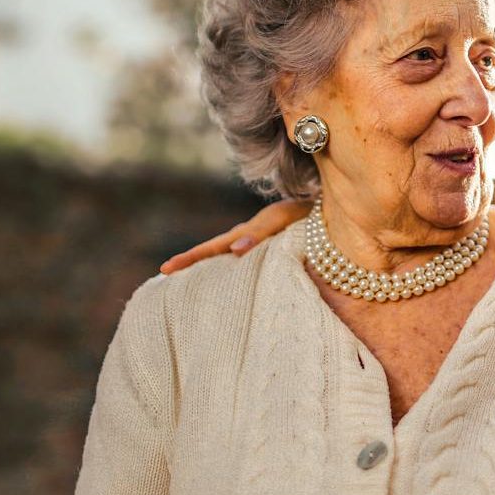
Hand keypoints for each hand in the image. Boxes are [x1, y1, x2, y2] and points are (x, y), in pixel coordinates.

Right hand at [158, 199, 310, 273]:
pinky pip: (247, 263)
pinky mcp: (272, 251)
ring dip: (209, 269)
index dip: (189, 258)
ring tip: (187, 285)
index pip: (212, 247)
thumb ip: (259, 232)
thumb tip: (233, 251)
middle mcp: (249, 239)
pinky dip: (232, 272)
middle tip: (164, 276)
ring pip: (227, 258)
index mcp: (247, 233)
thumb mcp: (282, 219)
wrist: (331, 209)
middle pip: (214, 252)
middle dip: (190, 264)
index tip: (165, 269)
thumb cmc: (307, 213)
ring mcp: (259, 245)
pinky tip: (228, 284)